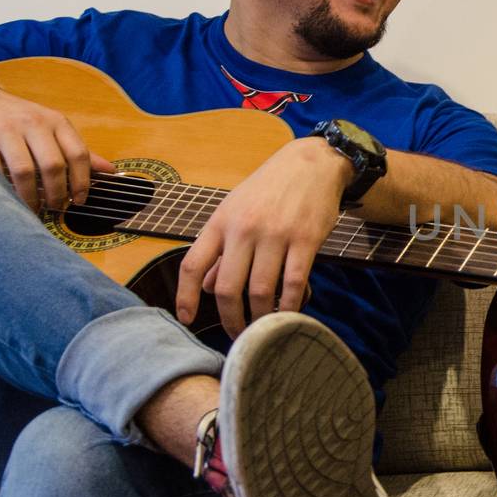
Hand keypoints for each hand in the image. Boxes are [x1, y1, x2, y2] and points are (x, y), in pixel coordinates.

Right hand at [0, 82, 113, 210]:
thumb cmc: (21, 120)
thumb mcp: (52, 128)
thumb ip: (78, 151)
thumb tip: (111, 171)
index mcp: (55, 121)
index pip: (78, 153)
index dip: (82, 181)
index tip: (79, 201)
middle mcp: (32, 123)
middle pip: (53, 164)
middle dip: (57, 193)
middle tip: (56, 208)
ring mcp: (4, 130)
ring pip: (24, 170)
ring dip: (31, 197)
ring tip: (34, 210)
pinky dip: (3, 189)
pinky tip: (9, 199)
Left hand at [175, 137, 351, 337]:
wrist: (311, 163)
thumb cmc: (269, 189)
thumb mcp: (235, 211)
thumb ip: (219, 249)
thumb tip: (205, 286)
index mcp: (221, 222)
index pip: (192, 264)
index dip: (185, 297)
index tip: (187, 319)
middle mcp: (244, 229)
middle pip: (227, 287)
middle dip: (230, 319)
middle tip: (238, 334)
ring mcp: (275, 234)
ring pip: (260, 290)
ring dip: (260, 317)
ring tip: (263, 327)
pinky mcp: (305, 240)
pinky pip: (294, 283)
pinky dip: (289, 306)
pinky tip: (288, 314)